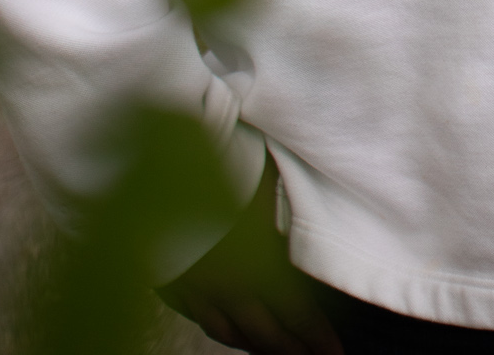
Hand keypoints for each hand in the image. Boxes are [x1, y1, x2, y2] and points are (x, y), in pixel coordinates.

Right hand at [158, 157, 342, 354]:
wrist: (160, 157)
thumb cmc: (221, 159)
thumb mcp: (265, 183)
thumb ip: (284, 214)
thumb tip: (310, 222)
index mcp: (253, 261)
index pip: (293, 312)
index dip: (315, 335)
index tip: (334, 353)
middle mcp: (223, 282)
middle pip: (261, 332)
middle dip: (290, 350)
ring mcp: (191, 283)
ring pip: (224, 329)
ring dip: (251, 343)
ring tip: (272, 350)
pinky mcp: (165, 275)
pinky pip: (192, 312)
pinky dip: (214, 322)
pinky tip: (224, 327)